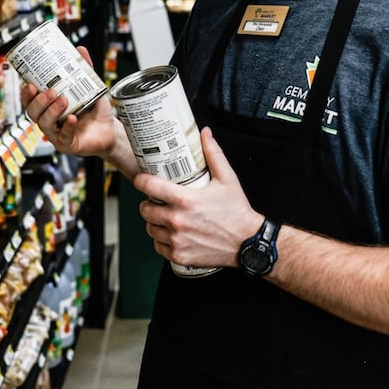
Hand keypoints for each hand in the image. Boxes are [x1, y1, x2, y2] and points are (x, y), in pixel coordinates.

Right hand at [20, 46, 118, 159]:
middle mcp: (48, 120)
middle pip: (32, 112)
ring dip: (51, 111)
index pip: (29, 100)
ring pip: (44, 124)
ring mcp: (56, 133)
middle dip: (39, 101)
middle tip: (51, 91)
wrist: (110, 130)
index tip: (29, 83)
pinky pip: (62, 137)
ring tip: (63, 100)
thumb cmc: (94, 110)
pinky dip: (66, 127)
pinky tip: (72, 119)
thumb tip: (80, 49)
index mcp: (48, 106)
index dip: (26, 93)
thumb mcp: (90, 87)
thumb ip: (84, 69)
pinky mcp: (67, 144)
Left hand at [136, 128, 260, 269]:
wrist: (247, 242)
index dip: (141, 181)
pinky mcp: (179, 255)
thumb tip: (205, 133)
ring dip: (154, 222)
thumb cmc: (236, 211)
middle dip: (148, 203)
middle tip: (157, 200)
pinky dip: (161, 240)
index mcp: (185, 200)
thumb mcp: (227, 179)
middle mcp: (177, 220)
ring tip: (164, 216)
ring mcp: (177, 240)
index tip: (142, 180)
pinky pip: (158, 246)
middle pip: (145, 209)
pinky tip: (170, 233)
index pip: (149, 186)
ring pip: (150, 228)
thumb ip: (213, 154)